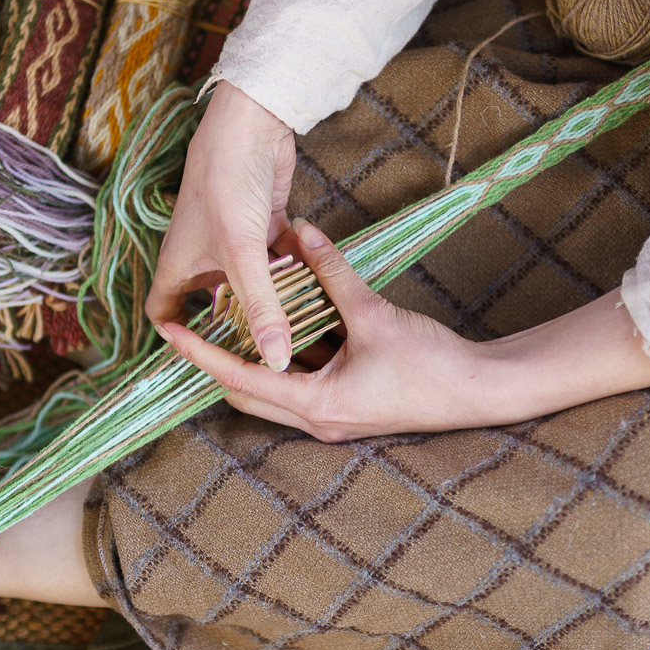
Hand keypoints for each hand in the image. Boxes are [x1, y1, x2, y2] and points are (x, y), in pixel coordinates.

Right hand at [146, 81, 298, 370]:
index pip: (164, 314)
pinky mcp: (262, 225)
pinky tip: (318, 287)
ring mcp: (233, 240)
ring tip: (299, 330)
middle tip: (265, 357)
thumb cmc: (226, 184)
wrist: (248, 123)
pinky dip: (292, 271)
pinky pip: (275, 260)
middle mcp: (202, 255)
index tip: (204, 363)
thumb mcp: (243, 254)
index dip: (177, 340)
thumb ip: (261, 309)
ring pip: (250, 282)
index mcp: (179, 265)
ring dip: (271, 300)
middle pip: (213, 304)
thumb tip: (275, 360)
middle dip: (235, 328)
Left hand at [158, 219, 494, 441]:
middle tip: (204, 320)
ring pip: (279, 384)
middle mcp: (316, 418)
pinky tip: (292, 314)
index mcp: (314, 405)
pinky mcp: (350, 402)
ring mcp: (333, 415)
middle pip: (247, 391)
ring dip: (263, 353)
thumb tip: (302, 231)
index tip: (170, 335)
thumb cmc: (429, 363)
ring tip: (241, 311)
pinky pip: (307, 377)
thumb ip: (333, 272)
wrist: (479, 389)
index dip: (201, 354)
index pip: (238, 379)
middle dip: (223, 359)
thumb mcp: (373, 313)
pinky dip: (295, 351)